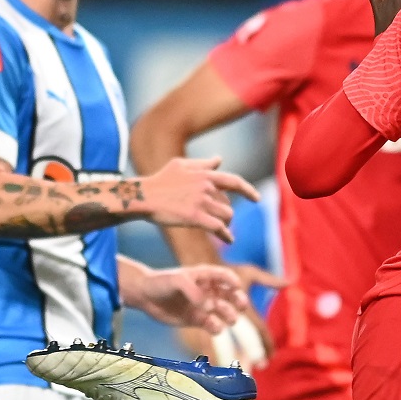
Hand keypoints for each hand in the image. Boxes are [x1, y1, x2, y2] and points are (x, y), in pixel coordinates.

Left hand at [130, 262, 250, 332]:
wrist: (145, 296)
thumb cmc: (161, 282)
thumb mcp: (178, 281)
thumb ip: (194, 292)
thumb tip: (209, 307)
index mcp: (205, 276)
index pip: (225, 276)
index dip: (233, 281)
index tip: (236, 286)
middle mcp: (207, 291)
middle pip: (231, 295)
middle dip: (239, 300)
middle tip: (241, 306)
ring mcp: (203, 306)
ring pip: (224, 312)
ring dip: (230, 315)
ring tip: (229, 319)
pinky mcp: (197, 320)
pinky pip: (212, 325)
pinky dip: (217, 327)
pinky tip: (214, 327)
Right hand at [140, 155, 258, 239]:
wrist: (144, 195)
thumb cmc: (160, 180)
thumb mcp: (181, 165)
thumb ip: (202, 164)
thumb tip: (219, 159)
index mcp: (205, 174)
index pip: (234, 181)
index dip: (248, 190)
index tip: (256, 198)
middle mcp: (206, 187)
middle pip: (229, 204)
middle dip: (227, 214)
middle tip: (223, 221)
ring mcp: (201, 202)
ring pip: (226, 216)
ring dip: (225, 224)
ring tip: (221, 230)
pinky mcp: (195, 217)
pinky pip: (219, 228)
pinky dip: (226, 235)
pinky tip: (229, 240)